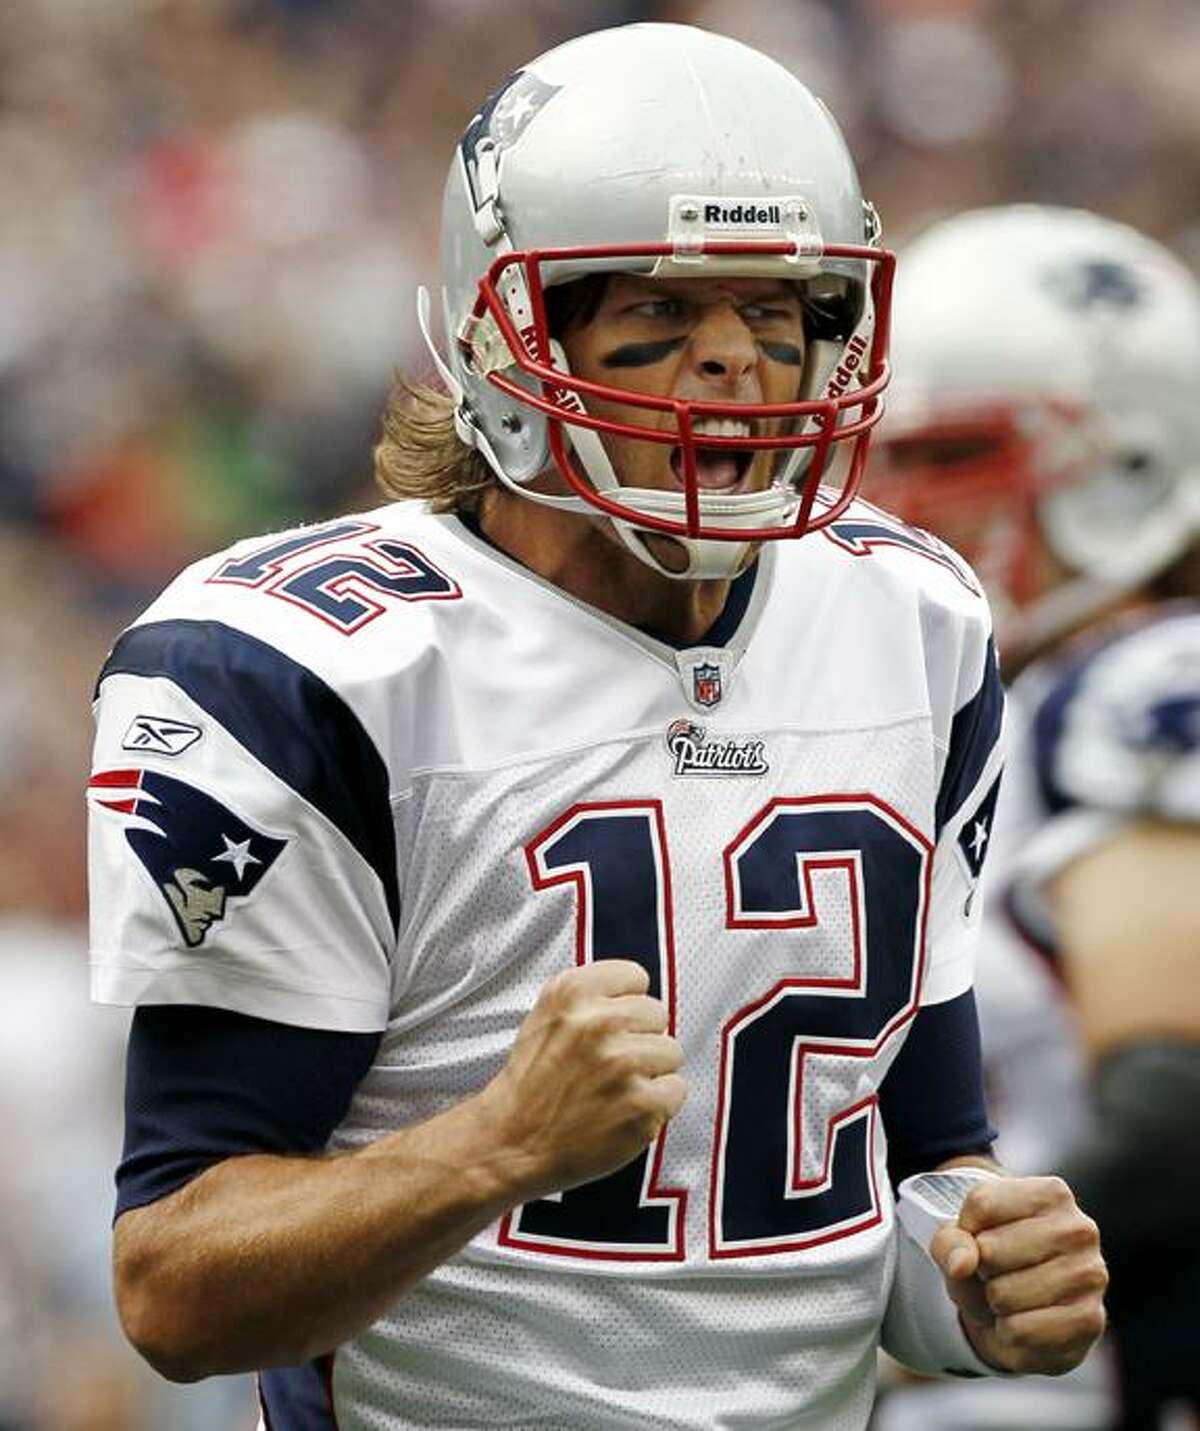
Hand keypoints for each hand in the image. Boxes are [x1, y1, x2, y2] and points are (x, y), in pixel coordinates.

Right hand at [478, 959, 687, 1203]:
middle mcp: (598, 1022)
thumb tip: (639, 994)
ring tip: (616, 1089)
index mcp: (573, 992)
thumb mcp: (547, 1015)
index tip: (608, 1028)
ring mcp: (623, 1063)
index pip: (635, 976)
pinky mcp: (642, 1104)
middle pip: (657, 1014)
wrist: (513, 1142)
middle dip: (639, 1038)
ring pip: (671, 1051)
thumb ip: (592, 996)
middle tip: (609, 1065)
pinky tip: (625, 1111)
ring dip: (650, 1072)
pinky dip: (658, 1105)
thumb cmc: (534, 1080)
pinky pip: (676, 1089)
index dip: (624, 1005)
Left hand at [930, 1174, 1107, 1374]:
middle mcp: (1079, 1229)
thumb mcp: (961, 1240)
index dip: (964, 1228)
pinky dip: (1008, 1332)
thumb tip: (962, 1264)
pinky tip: (1024, 1321)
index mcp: (1052, 1193)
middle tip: (996, 1273)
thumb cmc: (994, 1262)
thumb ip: (950, 1242)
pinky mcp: (1090, 1319)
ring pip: (1003, 1294)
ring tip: (1010, 1297)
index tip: (978, 1236)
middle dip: (980, 1270)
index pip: (981, 1204)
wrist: (1025, 1312)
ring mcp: (1090, 1275)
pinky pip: (1020, 1330)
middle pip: (990, 1249)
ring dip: (993, 1303)